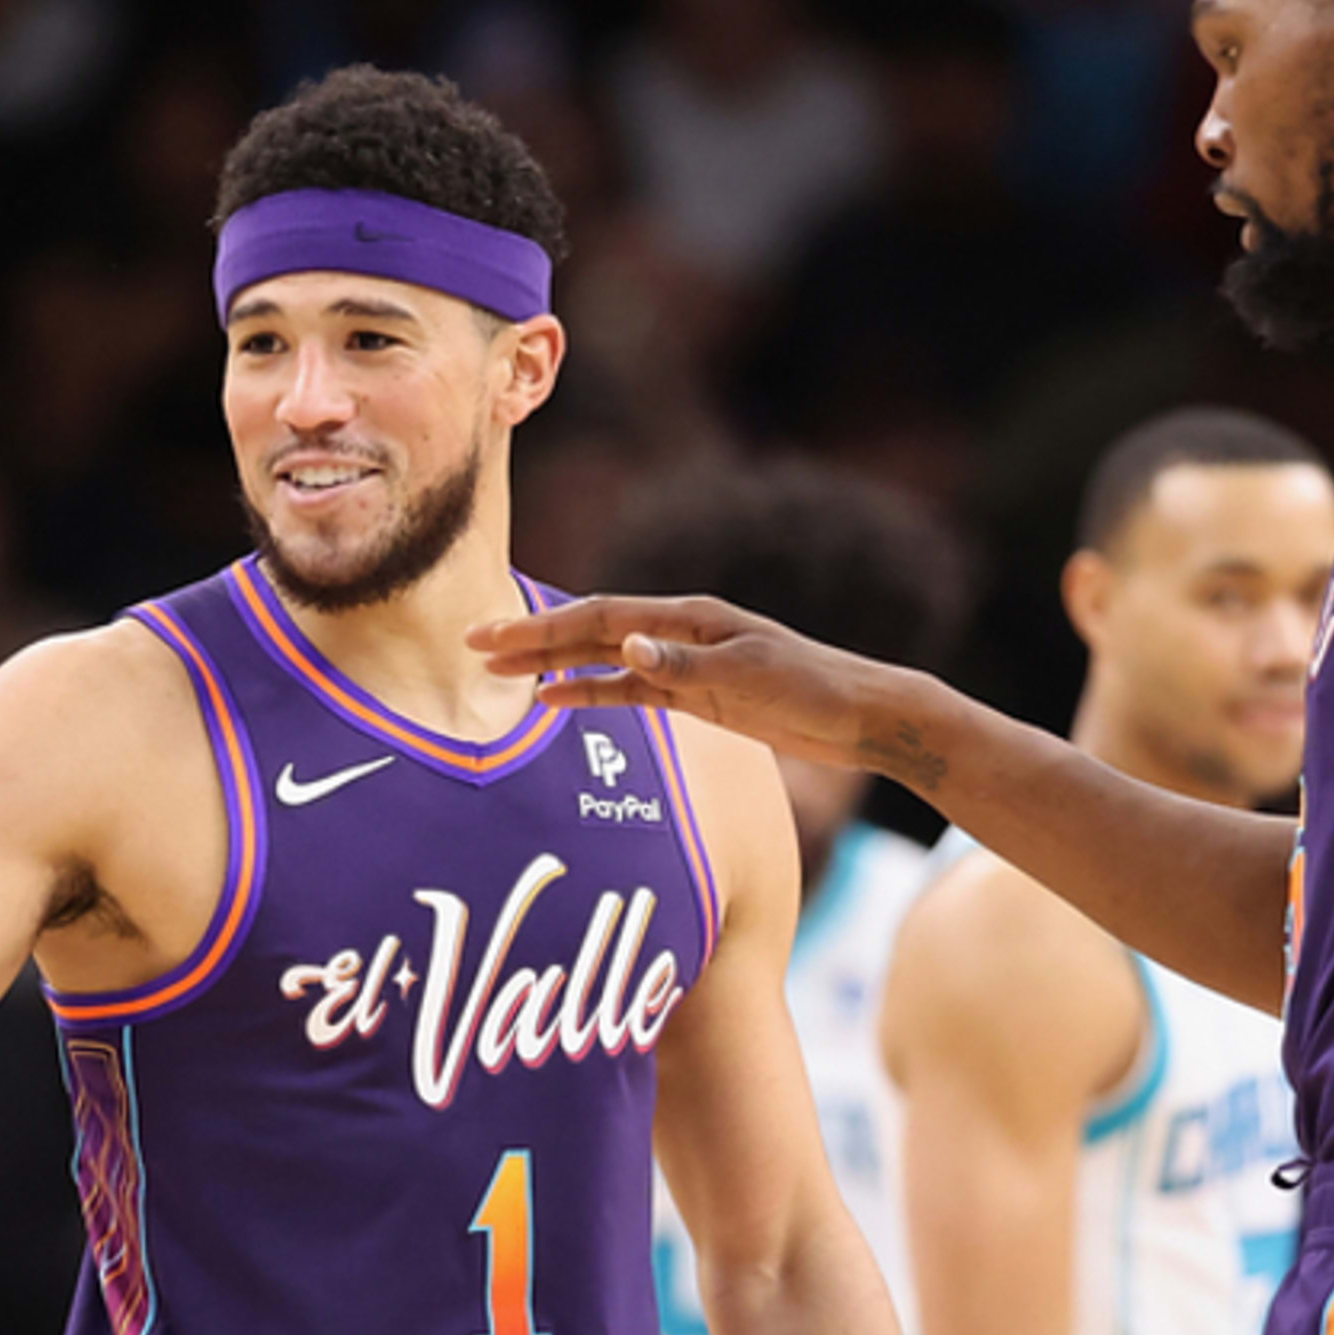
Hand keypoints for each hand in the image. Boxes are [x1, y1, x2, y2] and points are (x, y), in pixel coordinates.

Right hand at [470, 595, 936, 783]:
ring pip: (601, 660)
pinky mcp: (695, 697)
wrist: (862, 716)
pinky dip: (588, 694)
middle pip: (590, 633)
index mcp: (688, 618)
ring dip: (550, 665)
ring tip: (496, 673)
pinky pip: (627, 693)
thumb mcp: (748, 678)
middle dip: (530, 639)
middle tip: (472, 646)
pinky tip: (552, 702)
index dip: (542, 628)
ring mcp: (684, 665)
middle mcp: (678, 634)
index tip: (493, 636)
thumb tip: (623, 648)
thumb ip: (682, 668)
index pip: (600, 618)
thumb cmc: (814, 690)